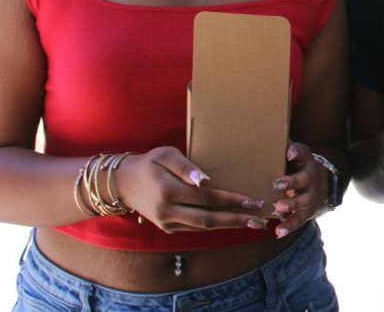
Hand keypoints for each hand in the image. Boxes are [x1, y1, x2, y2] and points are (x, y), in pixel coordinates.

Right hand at [115, 147, 265, 232]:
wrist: (123, 183)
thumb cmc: (149, 163)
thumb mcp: (165, 154)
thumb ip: (185, 166)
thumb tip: (205, 180)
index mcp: (168, 191)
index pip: (207, 199)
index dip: (231, 201)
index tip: (252, 200)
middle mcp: (167, 211)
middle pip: (209, 219)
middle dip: (237, 219)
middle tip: (260, 219)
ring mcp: (167, 223)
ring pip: (203, 227)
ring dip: (230, 226)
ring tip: (253, 222)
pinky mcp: (167, 228)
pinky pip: (195, 228)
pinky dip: (215, 226)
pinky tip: (232, 221)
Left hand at [269, 142, 328, 237]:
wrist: (323, 185)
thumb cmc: (299, 168)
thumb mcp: (296, 156)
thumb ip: (282, 148)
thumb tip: (261, 134)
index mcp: (306, 161)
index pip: (304, 153)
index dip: (297, 152)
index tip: (289, 152)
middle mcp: (311, 178)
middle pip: (304, 179)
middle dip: (292, 182)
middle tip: (277, 184)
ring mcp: (312, 196)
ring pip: (304, 201)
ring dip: (291, 204)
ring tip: (278, 207)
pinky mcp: (309, 212)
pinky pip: (300, 220)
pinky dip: (289, 226)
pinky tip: (278, 231)